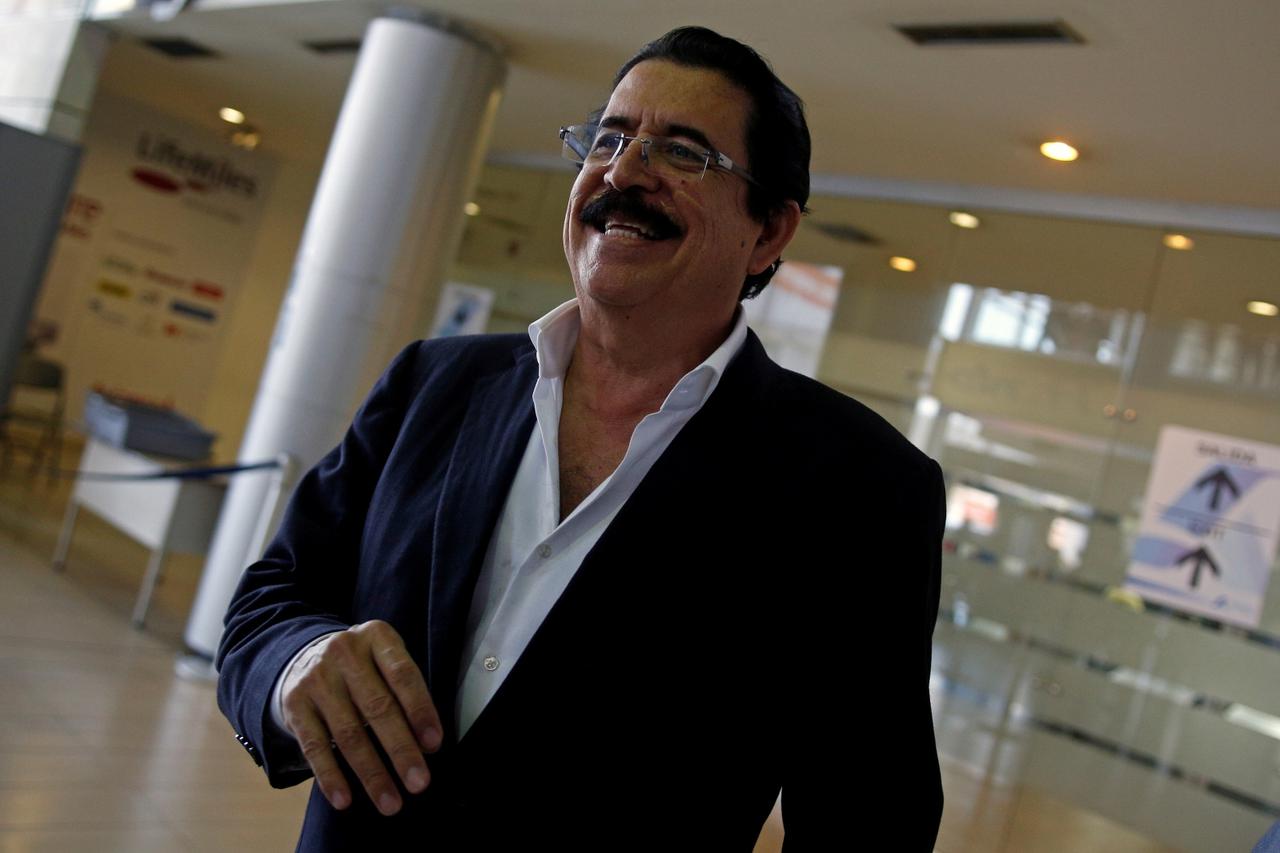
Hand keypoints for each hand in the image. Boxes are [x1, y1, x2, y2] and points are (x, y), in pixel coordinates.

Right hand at [280, 620, 441, 815]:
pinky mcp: (294, 703)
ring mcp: (316, 677)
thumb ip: (405, 692)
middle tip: (419, 784)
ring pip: (348, 733)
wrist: (306, 656)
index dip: (420, 710)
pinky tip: (345, 800)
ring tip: (390, 802)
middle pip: (378, 707)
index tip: (434, 745)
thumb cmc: (364, 667)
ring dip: (371, 773)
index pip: (403, 675)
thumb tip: (427, 744)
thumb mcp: (385, 661)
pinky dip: (330, 777)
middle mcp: (344, 651)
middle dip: (401, 750)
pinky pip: (314, 746)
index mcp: (377, 637)